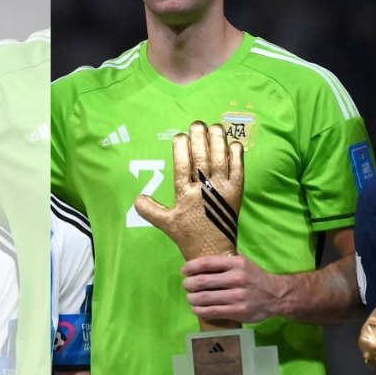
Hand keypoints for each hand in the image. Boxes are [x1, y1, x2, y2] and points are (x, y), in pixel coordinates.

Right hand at [135, 121, 243, 330]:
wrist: (214, 251)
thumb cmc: (189, 236)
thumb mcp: (166, 224)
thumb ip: (150, 210)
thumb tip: (137, 197)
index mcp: (186, 196)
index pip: (183, 166)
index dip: (181, 148)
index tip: (179, 135)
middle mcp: (204, 190)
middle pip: (202, 158)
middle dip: (199, 138)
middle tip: (197, 124)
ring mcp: (223, 190)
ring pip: (220, 160)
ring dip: (218, 141)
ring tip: (215, 127)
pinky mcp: (237, 193)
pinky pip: (238, 170)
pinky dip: (237, 156)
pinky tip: (233, 143)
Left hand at [182, 254, 286, 323]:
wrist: (277, 296)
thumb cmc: (256, 277)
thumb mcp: (245, 262)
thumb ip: (227, 259)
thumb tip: (204, 255)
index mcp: (237, 263)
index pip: (207, 263)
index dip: (191, 267)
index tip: (184, 271)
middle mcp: (237, 278)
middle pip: (202, 281)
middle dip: (189, 284)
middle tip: (187, 286)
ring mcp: (237, 296)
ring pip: (204, 298)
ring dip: (192, 298)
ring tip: (191, 298)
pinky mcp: (237, 311)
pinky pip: (211, 312)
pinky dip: (199, 310)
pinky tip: (197, 309)